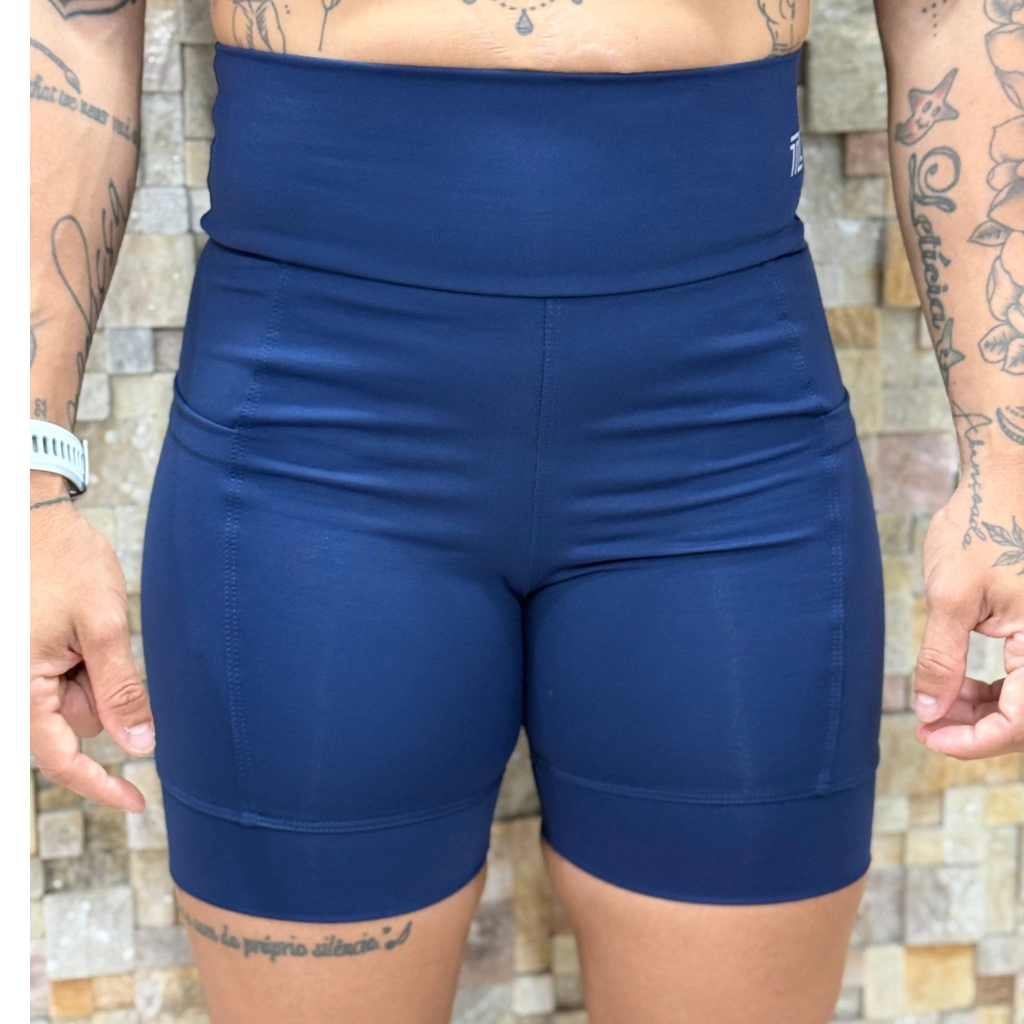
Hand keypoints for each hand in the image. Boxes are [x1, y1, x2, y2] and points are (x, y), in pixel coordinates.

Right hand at [30, 472, 155, 811]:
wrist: (35, 518)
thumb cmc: (64, 563)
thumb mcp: (101, 625)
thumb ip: (120, 689)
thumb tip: (140, 745)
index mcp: (20, 688)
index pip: (62, 757)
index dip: (100, 784)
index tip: (136, 803)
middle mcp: (16, 688)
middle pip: (78, 724)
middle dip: (100, 691)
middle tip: (96, 639)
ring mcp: (23, 673)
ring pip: (79, 701)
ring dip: (93, 672)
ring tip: (83, 624)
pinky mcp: (31, 660)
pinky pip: (70, 678)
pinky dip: (85, 661)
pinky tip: (79, 626)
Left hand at [912, 480, 1023, 757]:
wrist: (1001, 485)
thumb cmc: (980, 530)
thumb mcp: (951, 598)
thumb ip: (942, 660)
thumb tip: (930, 713)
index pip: (1019, 721)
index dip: (974, 741)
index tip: (929, 738)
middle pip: (1023, 718)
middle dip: (975, 730)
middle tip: (927, 727)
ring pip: (1022, 701)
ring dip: (981, 712)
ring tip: (936, 706)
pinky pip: (1022, 677)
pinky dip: (990, 690)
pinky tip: (956, 687)